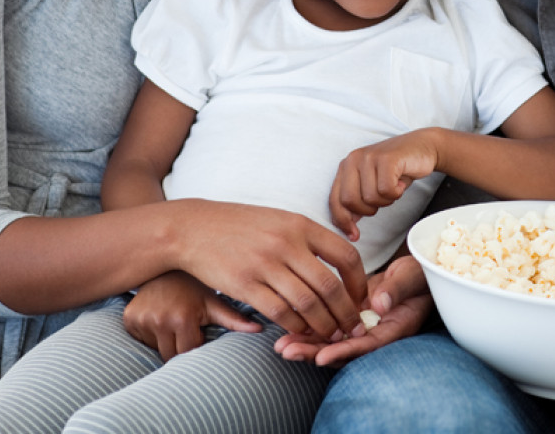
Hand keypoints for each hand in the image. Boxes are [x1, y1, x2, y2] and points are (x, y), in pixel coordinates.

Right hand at [122, 271, 260, 360]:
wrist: (164, 262)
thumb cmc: (194, 284)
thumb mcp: (213, 301)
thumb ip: (235, 319)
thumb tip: (260, 330)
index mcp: (182, 318)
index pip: (189, 352)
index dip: (196, 341)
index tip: (197, 325)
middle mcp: (159, 320)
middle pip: (171, 354)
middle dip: (180, 343)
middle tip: (184, 321)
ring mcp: (141, 319)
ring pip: (156, 348)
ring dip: (164, 340)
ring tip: (172, 316)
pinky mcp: (128, 319)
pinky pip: (140, 338)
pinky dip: (149, 333)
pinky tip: (158, 313)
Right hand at [175, 202, 367, 341]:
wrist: (193, 228)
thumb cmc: (241, 226)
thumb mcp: (280, 219)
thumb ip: (309, 237)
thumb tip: (344, 255)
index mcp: (301, 225)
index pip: (346, 256)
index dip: (359, 283)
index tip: (361, 299)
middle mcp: (287, 243)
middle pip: (330, 286)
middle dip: (346, 313)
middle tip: (354, 328)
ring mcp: (266, 264)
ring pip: (308, 304)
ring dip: (324, 325)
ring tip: (331, 336)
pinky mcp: (245, 284)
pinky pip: (279, 313)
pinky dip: (295, 327)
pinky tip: (301, 333)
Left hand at [275, 255, 432, 366]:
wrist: (418, 269)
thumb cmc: (421, 273)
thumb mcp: (414, 276)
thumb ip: (398, 289)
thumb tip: (380, 304)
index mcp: (395, 328)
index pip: (367, 345)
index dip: (344, 351)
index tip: (321, 356)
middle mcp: (376, 332)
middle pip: (344, 349)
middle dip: (315, 352)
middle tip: (288, 351)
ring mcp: (362, 326)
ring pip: (333, 340)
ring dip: (308, 343)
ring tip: (281, 346)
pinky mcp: (351, 315)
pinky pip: (330, 325)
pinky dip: (311, 327)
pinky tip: (289, 327)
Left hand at [330, 131, 440, 239]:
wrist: (423, 147)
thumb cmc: (397, 169)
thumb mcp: (372, 185)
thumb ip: (357, 201)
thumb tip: (348, 225)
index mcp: (346, 166)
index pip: (334, 200)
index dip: (342, 221)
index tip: (354, 235)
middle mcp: (353, 159)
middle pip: (350, 201)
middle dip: (368, 210)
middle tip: (382, 201)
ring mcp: (369, 156)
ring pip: (370, 198)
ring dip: (386, 200)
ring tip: (393, 188)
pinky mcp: (386, 158)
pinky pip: (386, 190)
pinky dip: (396, 193)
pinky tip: (400, 183)